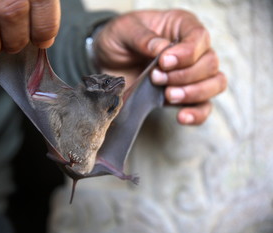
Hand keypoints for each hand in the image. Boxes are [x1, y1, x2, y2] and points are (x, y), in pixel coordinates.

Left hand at [94, 10, 226, 124]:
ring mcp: (191, 74)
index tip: (163, 62)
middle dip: (184, 75)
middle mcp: (193, 50)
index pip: (199, 38)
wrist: (107, 62)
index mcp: (181, 26)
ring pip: (214, 84)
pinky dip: (197, 114)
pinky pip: (203, 107)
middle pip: (210, 63)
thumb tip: (161, 49)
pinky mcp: (184, 96)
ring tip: (168, 95)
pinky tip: (182, 116)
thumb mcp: (123, 31)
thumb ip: (142, 38)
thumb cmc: (118, 40)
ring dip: (193, 93)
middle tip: (156, 78)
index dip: (186, 53)